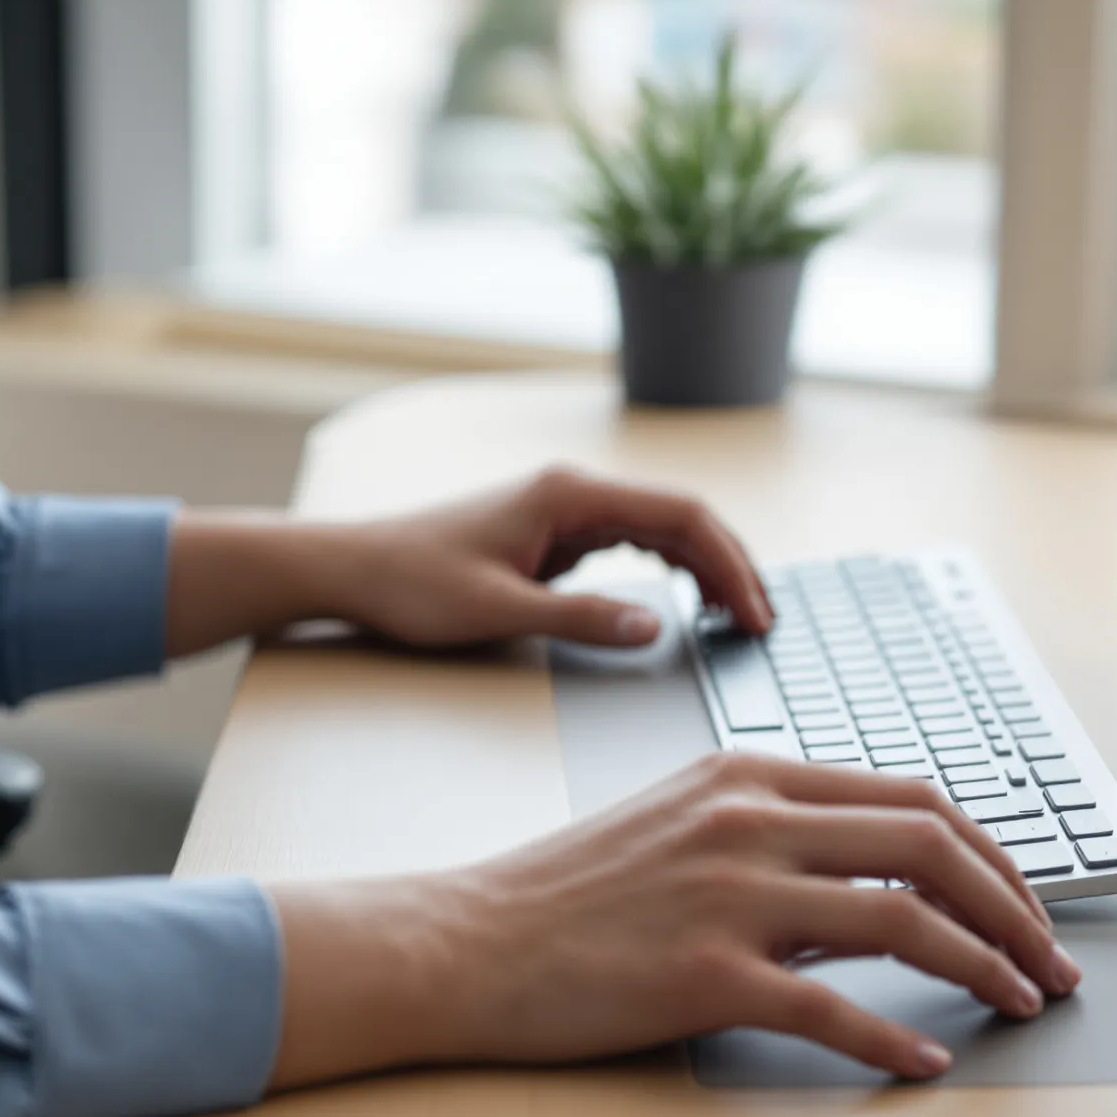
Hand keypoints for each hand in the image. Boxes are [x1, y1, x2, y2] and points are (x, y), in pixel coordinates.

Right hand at [266, 753, 1083, 1089]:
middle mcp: (749, 821)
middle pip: (932, 844)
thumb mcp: (679, 826)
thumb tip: (876, 893)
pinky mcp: (707, 975)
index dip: (994, 854)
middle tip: (1051, 960)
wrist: (466, 941)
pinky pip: (835, 1009)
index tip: (1027, 903)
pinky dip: (897, 1040)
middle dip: (1016, 906)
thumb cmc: (566, 894)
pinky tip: (926, 1062)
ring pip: (905, 918)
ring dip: (986, 965)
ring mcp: (730, 896)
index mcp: (749, 775)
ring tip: (1021, 1003)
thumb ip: (778, 841)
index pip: (914, 797)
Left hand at [321, 465, 774, 648]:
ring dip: (704, 566)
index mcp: (569, 494)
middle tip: (762, 622)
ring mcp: (566, 508)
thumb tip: (656, 626)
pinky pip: (631, 541)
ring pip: (660, 528)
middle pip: (680, 517)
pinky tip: (687, 600)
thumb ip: (581, 619)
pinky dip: (669, 567)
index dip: (729, 565)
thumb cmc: (414, 583)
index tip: (754, 614)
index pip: (680, 516)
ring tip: (737, 616)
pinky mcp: (555, 532)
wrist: (354, 567)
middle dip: (729, 566)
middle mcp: (574, 490)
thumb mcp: (500, 611)